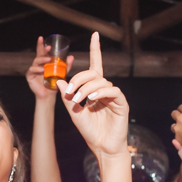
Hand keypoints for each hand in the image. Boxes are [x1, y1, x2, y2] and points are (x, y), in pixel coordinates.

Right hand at [25, 36, 74, 101]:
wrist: (49, 95)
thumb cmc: (55, 83)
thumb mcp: (62, 73)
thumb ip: (66, 65)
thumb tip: (71, 56)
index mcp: (44, 62)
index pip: (42, 51)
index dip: (41, 44)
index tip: (41, 38)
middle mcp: (38, 64)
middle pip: (38, 54)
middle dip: (41, 48)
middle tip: (48, 47)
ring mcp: (33, 69)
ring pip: (36, 61)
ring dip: (42, 59)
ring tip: (48, 60)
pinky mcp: (30, 76)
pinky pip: (32, 70)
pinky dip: (37, 69)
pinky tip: (42, 70)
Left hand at [59, 32, 129, 157]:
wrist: (102, 147)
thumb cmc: (90, 131)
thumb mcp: (74, 113)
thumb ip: (68, 97)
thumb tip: (59, 80)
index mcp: (94, 89)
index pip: (95, 65)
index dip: (95, 49)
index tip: (94, 35)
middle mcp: (105, 89)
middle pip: (93, 73)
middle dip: (79, 78)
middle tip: (70, 92)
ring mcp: (114, 96)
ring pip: (100, 81)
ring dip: (86, 88)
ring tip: (78, 100)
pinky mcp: (121, 103)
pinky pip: (112, 91)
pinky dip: (100, 92)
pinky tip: (92, 98)